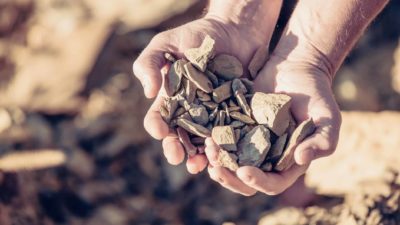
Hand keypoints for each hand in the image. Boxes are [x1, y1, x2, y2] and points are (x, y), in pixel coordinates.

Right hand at [133, 7, 279, 173]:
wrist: (235, 29)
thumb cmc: (196, 35)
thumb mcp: (166, 43)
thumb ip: (149, 63)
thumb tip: (148, 93)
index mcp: (170, 100)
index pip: (157, 119)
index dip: (156, 127)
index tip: (160, 130)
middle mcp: (189, 113)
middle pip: (179, 138)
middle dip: (176, 150)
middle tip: (178, 157)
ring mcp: (213, 117)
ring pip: (203, 144)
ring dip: (200, 156)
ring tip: (201, 163)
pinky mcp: (235, 117)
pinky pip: (229, 136)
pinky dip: (226, 147)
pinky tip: (226, 154)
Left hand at [205, 44, 340, 195]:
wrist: (295, 67)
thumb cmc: (316, 93)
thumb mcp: (327, 117)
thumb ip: (322, 141)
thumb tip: (302, 160)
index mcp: (287, 162)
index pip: (272, 183)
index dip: (258, 182)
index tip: (244, 172)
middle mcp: (266, 156)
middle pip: (245, 180)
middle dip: (230, 178)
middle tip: (216, 168)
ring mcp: (249, 141)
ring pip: (229, 162)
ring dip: (218, 161)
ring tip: (208, 150)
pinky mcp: (236, 125)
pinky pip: (221, 139)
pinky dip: (213, 141)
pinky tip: (205, 137)